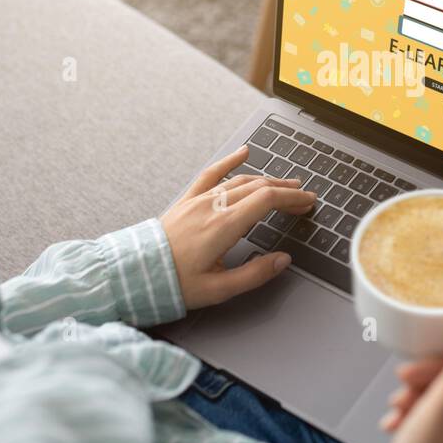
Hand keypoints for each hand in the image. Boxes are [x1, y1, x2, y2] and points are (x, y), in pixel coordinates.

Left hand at [162, 145, 314, 308]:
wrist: (134, 274)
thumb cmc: (173, 283)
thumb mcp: (218, 289)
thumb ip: (254, 274)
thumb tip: (282, 261)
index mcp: (224, 226)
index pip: (267, 200)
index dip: (292, 198)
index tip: (308, 202)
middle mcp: (213, 207)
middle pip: (259, 187)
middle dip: (286, 190)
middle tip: (304, 197)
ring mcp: (199, 201)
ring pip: (241, 181)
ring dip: (267, 180)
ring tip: (285, 184)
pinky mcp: (187, 201)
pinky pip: (211, 174)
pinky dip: (229, 161)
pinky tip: (243, 153)